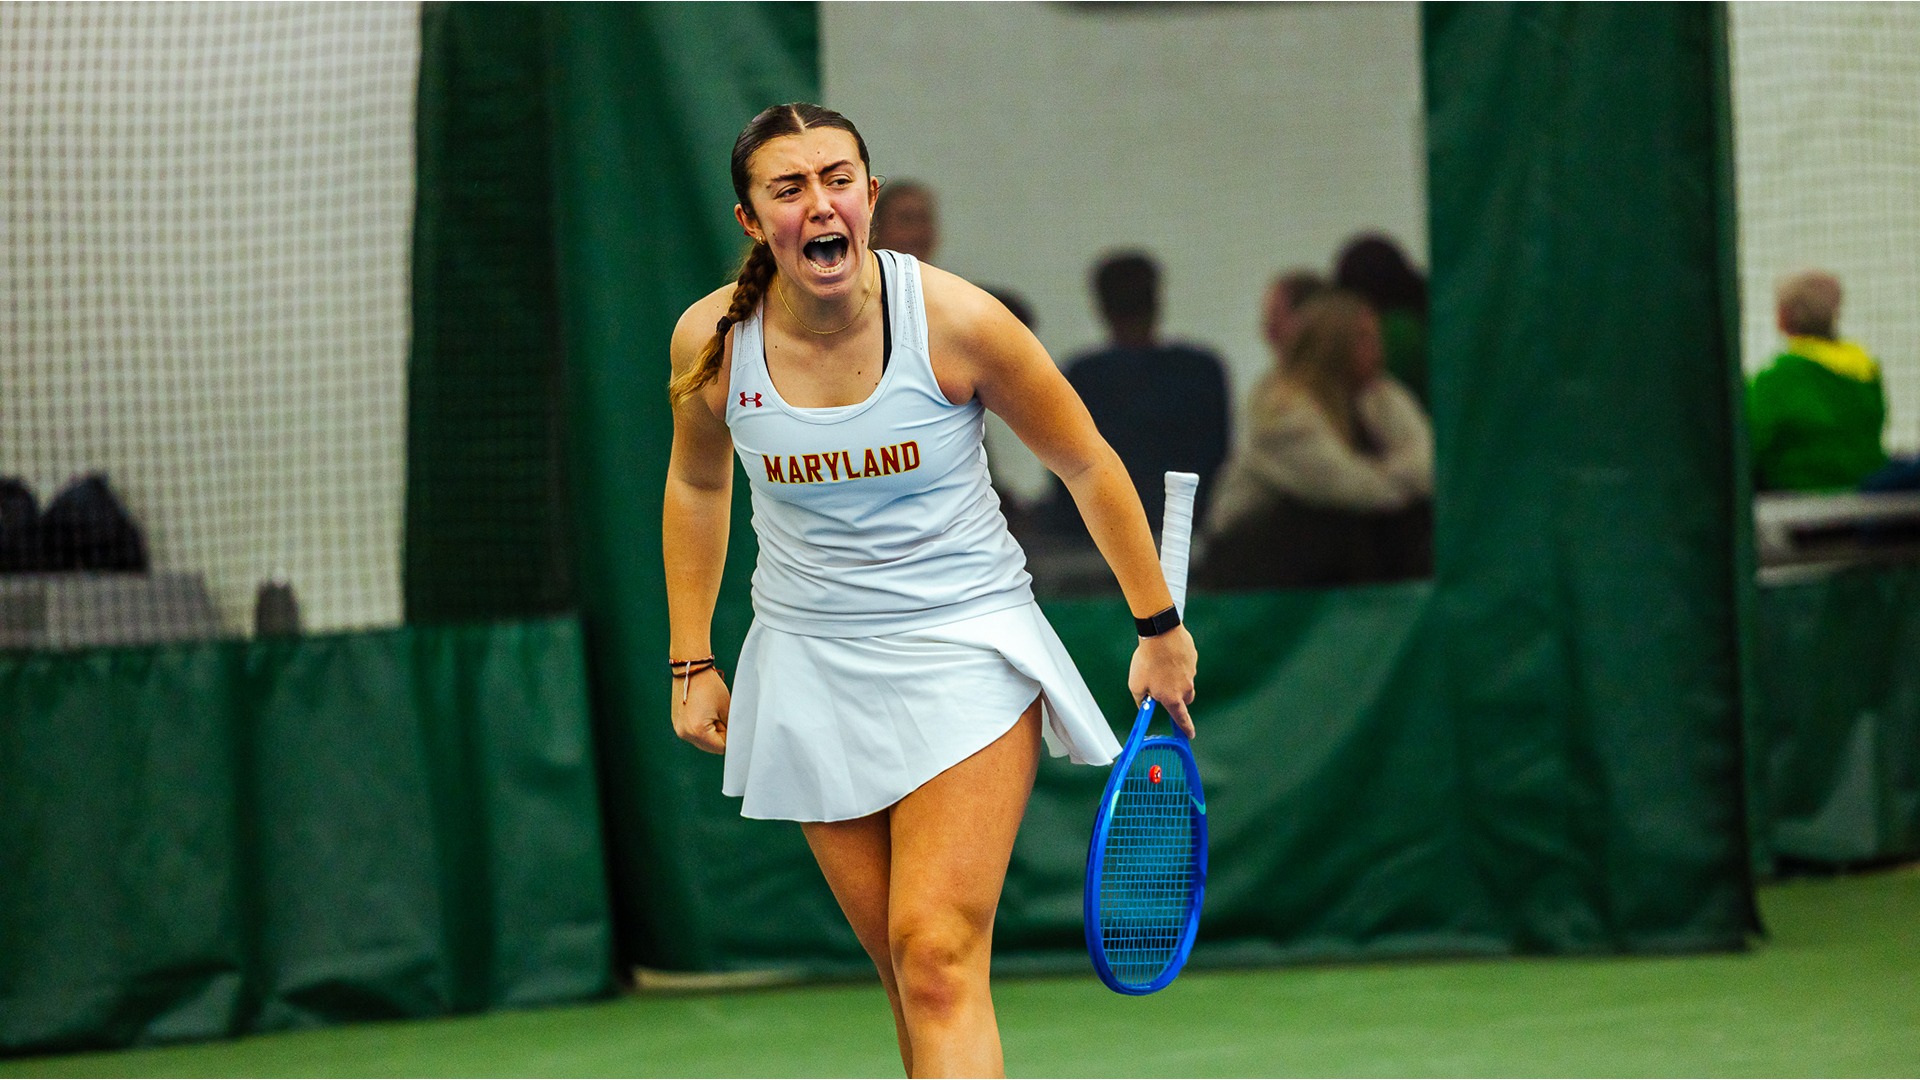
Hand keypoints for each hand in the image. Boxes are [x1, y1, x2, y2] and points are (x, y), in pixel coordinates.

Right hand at [671, 668, 729, 752]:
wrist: (691, 668)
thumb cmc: (709, 685)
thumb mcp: (727, 707)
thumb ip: (731, 727)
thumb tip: (736, 738)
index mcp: (698, 731)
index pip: (721, 748)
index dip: (731, 739)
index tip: (737, 729)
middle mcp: (685, 733)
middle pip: (711, 747)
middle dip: (721, 737)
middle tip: (725, 718)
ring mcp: (680, 729)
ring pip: (703, 742)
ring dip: (712, 733)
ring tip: (714, 713)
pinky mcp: (678, 724)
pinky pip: (694, 734)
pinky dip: (703, 728)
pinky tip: (706, 713)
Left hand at [1128, 624, 1197, 738]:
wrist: (1161, 634)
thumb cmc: (1147, 660)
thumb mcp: (1136, 685)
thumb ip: (1141, 700)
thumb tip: (1143, 705)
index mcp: (1172, 698)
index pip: (1181, 718)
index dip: (1185, 728)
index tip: (1189, 735)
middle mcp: (1185, 688)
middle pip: (1185, 699)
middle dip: (1176, 698)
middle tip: (1162, 689)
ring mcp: (1191, 672)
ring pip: (1185, 681)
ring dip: (1175, 678)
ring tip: (1159, 666)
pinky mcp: (1192, 658)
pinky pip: (1185, 665)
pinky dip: (1177, 663)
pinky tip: (1166, 655)